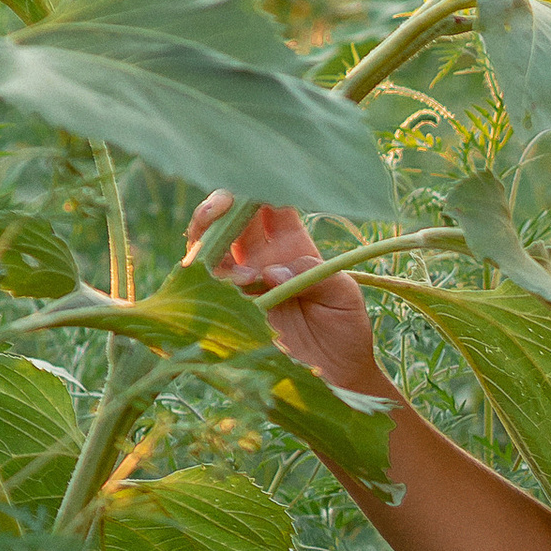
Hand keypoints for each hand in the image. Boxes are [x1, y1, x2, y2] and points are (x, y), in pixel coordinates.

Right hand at [187, 192, 386, 399]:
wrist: (338, 377)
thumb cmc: (346, 331)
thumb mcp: (343, 296)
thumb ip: (314, 275)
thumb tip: (272, 270)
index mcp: (291, 245)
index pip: (270, 203)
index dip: (262, 184)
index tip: (258, 173)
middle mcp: (261, 258)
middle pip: (232, 216)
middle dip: (224, 200)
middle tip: (226, 200)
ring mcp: (241, 282)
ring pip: (209, 243)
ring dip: (209, 232)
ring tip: (225, 235)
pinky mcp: (228, 309)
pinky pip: (204, 282)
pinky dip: (207, 271)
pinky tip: (231, 277)